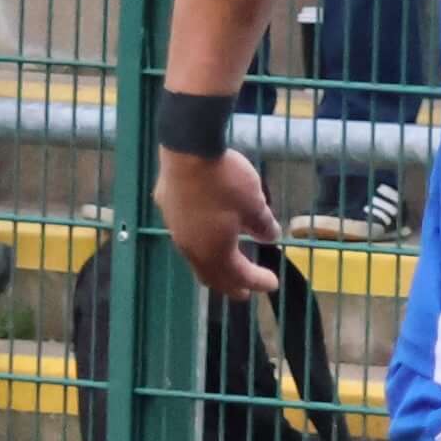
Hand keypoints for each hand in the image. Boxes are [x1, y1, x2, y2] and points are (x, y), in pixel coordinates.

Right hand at [157, 139, 282, 297]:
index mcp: (215, 252)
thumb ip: (263, 225)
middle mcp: (191, 248)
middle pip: (211, 276)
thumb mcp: (254, 205)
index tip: (272, 284)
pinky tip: (205, 228)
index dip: (257, 282)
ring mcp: (175, 229)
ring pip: (195, 257)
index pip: (239, 275)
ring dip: (213, 265)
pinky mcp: (167, 207)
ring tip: (225, 263)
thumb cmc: (226, 181)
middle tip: (244, 290)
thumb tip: (271, 237)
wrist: (189, 150)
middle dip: (230, 284)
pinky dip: (201, 242)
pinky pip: (186, 234)